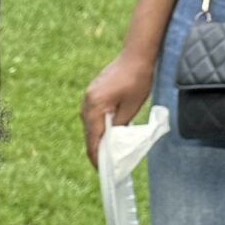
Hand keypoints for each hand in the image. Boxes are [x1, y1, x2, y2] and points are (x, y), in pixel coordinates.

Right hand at [80, 47, 155, 166]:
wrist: (135, 55)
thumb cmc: (137, 79)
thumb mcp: (131, 107)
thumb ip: (120, 126)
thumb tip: (113, 141)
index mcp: (95, 107)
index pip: (93, 138)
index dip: (96, 156)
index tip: (101, 170)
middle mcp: (87, 103)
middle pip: (88, 133)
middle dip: (95, 150)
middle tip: (104, 165)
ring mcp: (88, 97)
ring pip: (89, 125)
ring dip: (96, 138)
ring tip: (106, 151)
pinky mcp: (92, 94)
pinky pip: (91, 115)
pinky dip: (97, 126)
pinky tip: (106, 132)